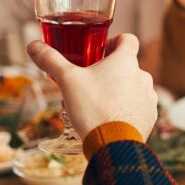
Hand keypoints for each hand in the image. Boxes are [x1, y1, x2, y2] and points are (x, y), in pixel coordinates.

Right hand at [27, 34, 158, 139]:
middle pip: (128, 65)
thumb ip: (51, 60)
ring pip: (134, 86)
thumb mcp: (67, 81)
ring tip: (100, 102)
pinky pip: (139, 106)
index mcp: (126, 61)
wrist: (114, 145)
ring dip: (121, 90)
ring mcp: (149, 97)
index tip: (101, 51)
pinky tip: (112, 117)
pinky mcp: (150, 117)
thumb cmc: (92, 108)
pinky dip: (127, 108)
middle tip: (92, 81)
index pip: (128, 39)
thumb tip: (33, 46)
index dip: (115, 41)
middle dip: (111, 71)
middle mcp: (143, 76)